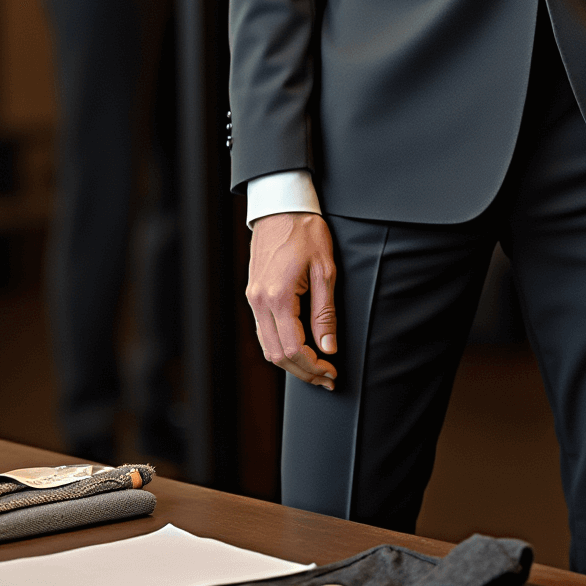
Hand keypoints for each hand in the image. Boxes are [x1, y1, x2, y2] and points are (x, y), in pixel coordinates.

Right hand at [246, 213, 337, 388]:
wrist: (281, 207)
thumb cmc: (306, 232)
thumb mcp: (326, 271)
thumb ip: (325, 313)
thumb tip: (328, 347)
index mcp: (278, 297)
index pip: (293, 348)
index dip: (314, 366)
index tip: (332, 372)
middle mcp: (260, 302)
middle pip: (277, 355)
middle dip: (303, 371)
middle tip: (327, 378)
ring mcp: (253, 299)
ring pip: (267, 346)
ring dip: (291, 363)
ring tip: (316, 367)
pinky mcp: (254, 295)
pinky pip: (264, 331)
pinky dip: (280, 346)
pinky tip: (300, 348)